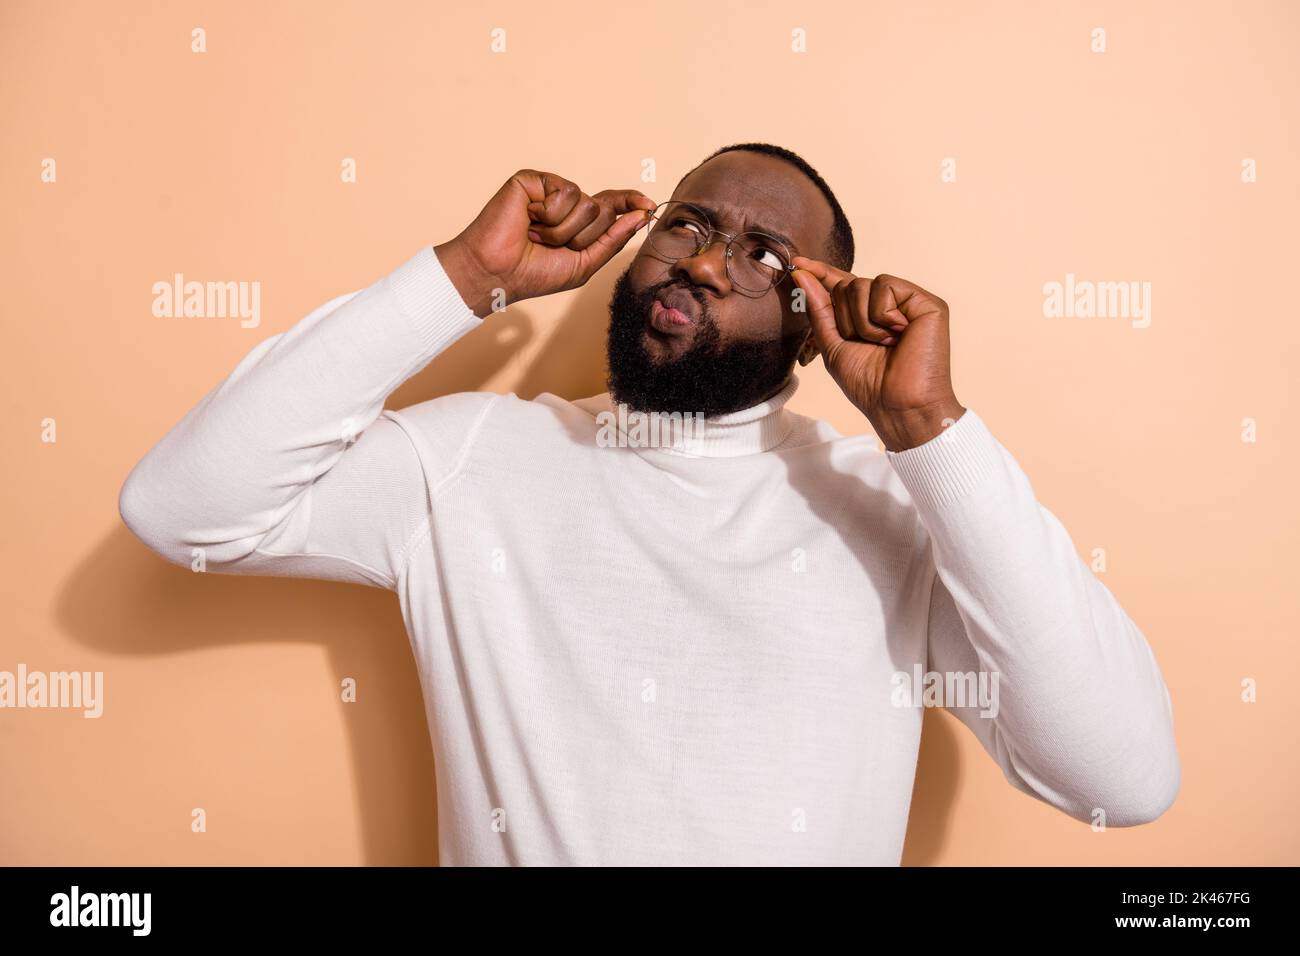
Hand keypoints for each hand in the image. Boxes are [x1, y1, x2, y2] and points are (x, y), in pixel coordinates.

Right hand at [434, 169, 655, 316]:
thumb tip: (642, 215)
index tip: (649, 205)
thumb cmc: (534, 273)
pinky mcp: (534, 180)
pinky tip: (529, 219)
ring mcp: (550, 189)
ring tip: (537, 236)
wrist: (497, 272)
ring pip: (587, 204)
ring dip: (564, 230)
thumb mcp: (584, 264)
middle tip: (551, 246)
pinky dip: (551, 215)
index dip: (630, 203)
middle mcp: (567, 203)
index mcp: (578, 222)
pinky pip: (566, 193)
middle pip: (604, 210)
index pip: (612, 207)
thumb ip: (613, 240)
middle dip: (583, 237)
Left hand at [789, 257, 965, 451]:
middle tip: (866, 344)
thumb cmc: (869, 385)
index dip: (820, 273)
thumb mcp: (832, 346)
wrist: (897, 406)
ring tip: (884, 344)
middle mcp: (888, 306)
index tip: (796, 264)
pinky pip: (886, 286)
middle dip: (845, 318)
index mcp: (867, 315)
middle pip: (847, 284)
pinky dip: (882, 314)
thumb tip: (802, 275)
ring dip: (862, 322)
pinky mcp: (926, 302)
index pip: (841, 286)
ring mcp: (907, 302)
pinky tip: (898, 334)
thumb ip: (819, 310)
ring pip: (862, 284)